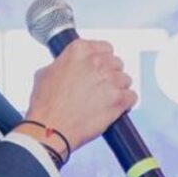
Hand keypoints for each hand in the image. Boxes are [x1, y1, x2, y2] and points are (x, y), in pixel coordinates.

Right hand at [16, 39, 136, 153]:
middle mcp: (97, 62)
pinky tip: (114, 108)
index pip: (104, 47)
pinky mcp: (119, 99)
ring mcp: (110, 80)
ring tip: (104, 100)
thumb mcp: (45, 73)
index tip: (99, 68)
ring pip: (125, 80)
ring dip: (118, 89)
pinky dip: (126, 103)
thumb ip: (63, 63)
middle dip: (110, 74)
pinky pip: (132, 96)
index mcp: (79, 50)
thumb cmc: (46, 105)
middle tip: (99, 87)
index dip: (102, 60)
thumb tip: (67, 65)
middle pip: (116, 63)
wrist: (51, 129)